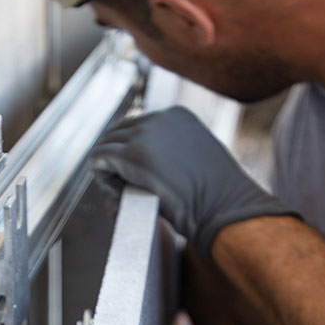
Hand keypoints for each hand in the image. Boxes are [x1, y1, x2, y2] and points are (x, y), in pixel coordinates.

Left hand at [91, 106, 298, 257]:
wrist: (225, 208)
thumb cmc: (219, 196)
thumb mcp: (198, 159)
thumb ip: (174, 152)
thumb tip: (151, 162)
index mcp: (178, 115)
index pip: (138, 126)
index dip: (130, 150)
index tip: (135, 174)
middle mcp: (160, 118)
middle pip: (118, 132)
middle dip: (115, 158)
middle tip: (122, 185)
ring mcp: (144, 135)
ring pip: (106, 145)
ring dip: (108, 168)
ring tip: (121, 191)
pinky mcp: (132, 156)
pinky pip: (99, 159)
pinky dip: (102, 176)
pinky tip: (115, 192)